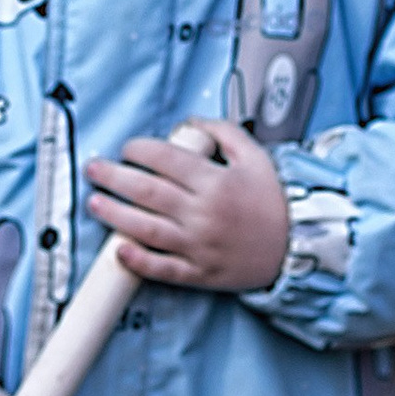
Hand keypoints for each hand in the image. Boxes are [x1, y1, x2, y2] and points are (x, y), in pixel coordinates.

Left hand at [84, 118, 291, 293]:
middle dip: (113, 177)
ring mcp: (199, 245)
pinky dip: (138, 261)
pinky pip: (163, 269)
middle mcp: (203, 213)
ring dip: (114, 214)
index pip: (166, 159)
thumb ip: (223, 133)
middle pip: (147, 191)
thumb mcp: (256, 157)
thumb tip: (191, 122)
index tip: (128, 148)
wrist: (300, 246)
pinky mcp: (199, 273)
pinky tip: (117, 250)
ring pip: (146, 229)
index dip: (139, 150)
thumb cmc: (274, 201)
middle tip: (94, 169)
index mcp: (216, 181)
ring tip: (94, 203)